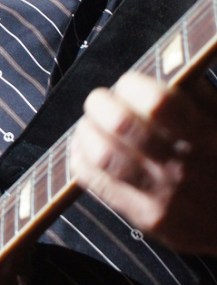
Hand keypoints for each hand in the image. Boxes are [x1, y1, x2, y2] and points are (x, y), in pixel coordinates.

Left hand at [70, 70, 216, 254]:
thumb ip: (196, 95)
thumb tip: (159, 68)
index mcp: (207, 136)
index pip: (157, 103)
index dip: (132, 86)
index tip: (129, 84)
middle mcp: (182, 167)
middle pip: (121, 126)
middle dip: (100, 104)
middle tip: (100, 100)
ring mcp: (162, 196)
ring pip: (101, 155)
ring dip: (86, 131)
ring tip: (90, 124)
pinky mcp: (144, 217)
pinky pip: (94, 182)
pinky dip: (80, 158)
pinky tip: (85, 149)